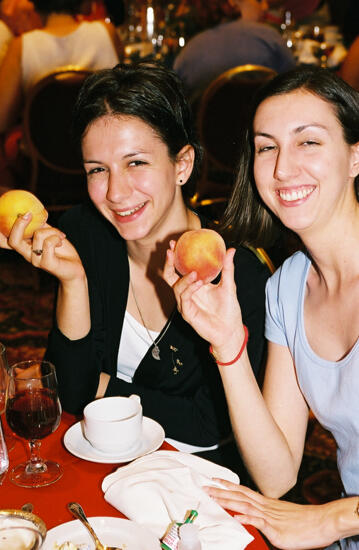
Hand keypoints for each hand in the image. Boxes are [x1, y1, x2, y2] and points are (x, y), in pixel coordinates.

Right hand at [1, 212, 84, 282]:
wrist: (74, 267)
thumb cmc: (60, 249)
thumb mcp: (48, 233)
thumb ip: (38, 225)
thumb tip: (31, 209)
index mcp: (24, 246)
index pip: (4, 242)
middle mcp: (26, 254)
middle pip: (13, 240)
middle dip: (19, 224)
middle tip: (28, 214)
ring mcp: (36, 260)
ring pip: (38, 235)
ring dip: (52, 230)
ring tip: (60, 235)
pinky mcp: (47, 264)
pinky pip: (48, 243)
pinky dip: (56, 236)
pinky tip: (61, 239)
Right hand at [163, 241, 243, 348]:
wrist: (231, 330)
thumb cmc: (229, 309)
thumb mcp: (229, 284)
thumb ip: (228, 268)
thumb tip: (230, 250)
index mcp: (194, 285)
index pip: (178, 269)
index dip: (175, 257)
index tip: (175, 243)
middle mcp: (186, 294)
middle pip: (169, 277)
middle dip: (168, 263)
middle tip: (171, 251)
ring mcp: (185, 304)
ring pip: (176, 287)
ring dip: (184, 279)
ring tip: (194, 273)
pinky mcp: (187, 314)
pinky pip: (184, 298)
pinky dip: (189, 289)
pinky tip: (198, 283)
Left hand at [205, 479, 340, 548]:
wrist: (322, 522)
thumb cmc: (304, 522)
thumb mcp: (282, 517)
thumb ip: (268, 517)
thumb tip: (257, 519)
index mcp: (267, 503)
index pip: (243, 491)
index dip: (228, 485)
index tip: (214, 480)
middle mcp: (266, 506)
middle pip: (239, 496)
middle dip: (221, 491)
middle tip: (205, 486)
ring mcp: (270, 517)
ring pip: (244, 506)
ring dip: (227, 501)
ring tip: (213, 497)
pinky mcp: (276, 529)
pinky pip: (259, 522)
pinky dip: (246, 519)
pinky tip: (236, 517)